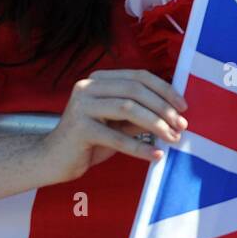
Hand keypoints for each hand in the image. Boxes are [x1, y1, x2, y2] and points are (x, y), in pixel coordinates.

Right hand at [41, 69, 189, 184]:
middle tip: (182, 126)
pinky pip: (116, 137)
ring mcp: (81, 106)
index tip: (184, 107)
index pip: (139, 76)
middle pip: (135, 90)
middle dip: (163, 108)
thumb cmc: (90, 141)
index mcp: (99, 80)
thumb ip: (140, 114)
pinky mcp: (79, 128)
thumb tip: (175, 113)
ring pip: (128, 108)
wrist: (52, 160)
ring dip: (156, 124)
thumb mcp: (119, 124)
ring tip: (173, 138)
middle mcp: (88, 87)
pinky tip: (156, 155)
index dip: (164, 90)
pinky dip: (140, 147)